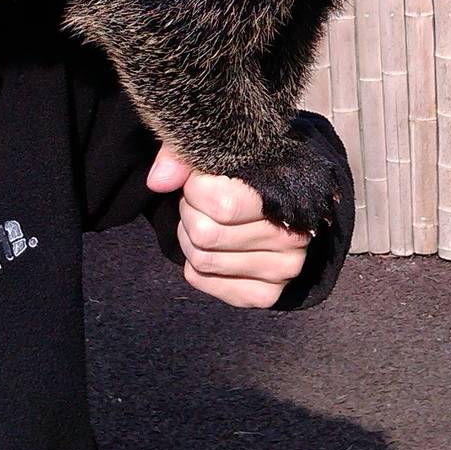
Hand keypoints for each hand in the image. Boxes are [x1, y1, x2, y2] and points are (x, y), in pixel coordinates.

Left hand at [146, 145, 312, 307]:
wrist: (280, 209)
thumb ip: (184, 157)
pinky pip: (202, 280)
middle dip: (190, 213)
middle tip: (198, 203)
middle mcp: (293, 236)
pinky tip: (210, 247)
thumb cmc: (246, 176)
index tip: (199, 181)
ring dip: (189, 238)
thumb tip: (157, 181)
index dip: (195, 189)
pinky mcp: (266, 294)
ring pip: (201, 259)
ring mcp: (283, 270)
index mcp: (288, 194)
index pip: (223, 205)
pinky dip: (193, 264)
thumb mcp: (221, 155)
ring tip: (203, 222)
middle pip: (206, 235)